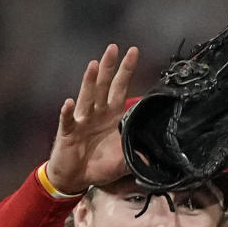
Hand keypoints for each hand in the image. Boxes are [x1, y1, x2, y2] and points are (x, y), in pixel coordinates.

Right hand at [45, 43, 139, 194]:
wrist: (76, 178)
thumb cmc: (98, 165)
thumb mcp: (124, 161)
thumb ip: (140, 155)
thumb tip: (160, 155)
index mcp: (111, 116)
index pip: (120, 88)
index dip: (126, 71)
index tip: (133, 52)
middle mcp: (97, 113)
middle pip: (103, 86)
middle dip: (109, 67)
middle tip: (114, 48)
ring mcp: (82, 120)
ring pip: (87, 97)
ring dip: (90, 82)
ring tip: (94, 65)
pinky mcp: (68, 132)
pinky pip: (68, 121)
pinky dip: (67, 112)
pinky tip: (69, 103)